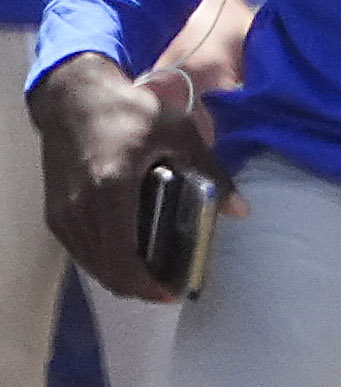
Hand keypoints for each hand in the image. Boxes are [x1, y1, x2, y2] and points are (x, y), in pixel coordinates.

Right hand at [34, 52, 218, 305]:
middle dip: (139, 287)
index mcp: (111, 190)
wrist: (72, 95)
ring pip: (91, 265)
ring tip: (154, 273)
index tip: (173, 292)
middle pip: (107, 271)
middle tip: (170, 285)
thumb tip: (242, 210)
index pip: (123, 260)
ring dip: (121, 275)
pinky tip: (129, 253)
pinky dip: (103, 260)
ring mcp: (62, 211)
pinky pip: (80, 250)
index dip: (148, 286)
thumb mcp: (178, 134)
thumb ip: (210, 174)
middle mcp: (80, 208)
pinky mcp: (54, 210)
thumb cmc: (128, 110)